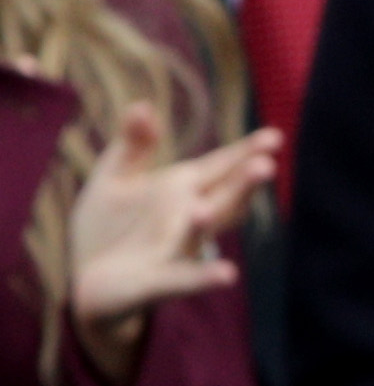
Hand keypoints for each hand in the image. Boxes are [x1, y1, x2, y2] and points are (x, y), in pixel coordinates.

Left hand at [63, 99, 277, 378]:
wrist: (86, 281)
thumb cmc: (109, 229)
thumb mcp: (114, 178)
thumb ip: (133, 144)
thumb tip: (143, 104)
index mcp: (182, 190)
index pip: (219, 167)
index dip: (245, 152)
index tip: (274, 136)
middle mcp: (189, 218)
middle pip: (223, 197)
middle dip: (243, 182)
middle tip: (267, 162)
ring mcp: (178, 250)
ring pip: (206, 231)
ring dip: (221, 216)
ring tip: (227, 206)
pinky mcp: (159, 282)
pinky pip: (186, 279)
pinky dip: (206, 277)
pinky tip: (228, 274)